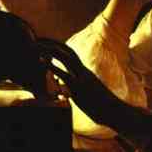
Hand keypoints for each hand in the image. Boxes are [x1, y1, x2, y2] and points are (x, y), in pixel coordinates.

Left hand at [36, 38, 150, 135]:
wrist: (116, 112)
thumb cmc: (105, 109)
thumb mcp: (91, 98)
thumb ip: (80, 93)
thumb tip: (72, 96)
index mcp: (86, 74)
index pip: (72, 55)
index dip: (59, 48)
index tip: (48, 43)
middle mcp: (83, 72)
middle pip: (67, 52)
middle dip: (52, 44)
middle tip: (38, 39)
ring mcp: (81, 79)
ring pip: (64, 58)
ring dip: (49, 50)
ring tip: (36, 45)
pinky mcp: (78, 88)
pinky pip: (63, 74)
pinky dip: (51, 65)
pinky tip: (41, 60)